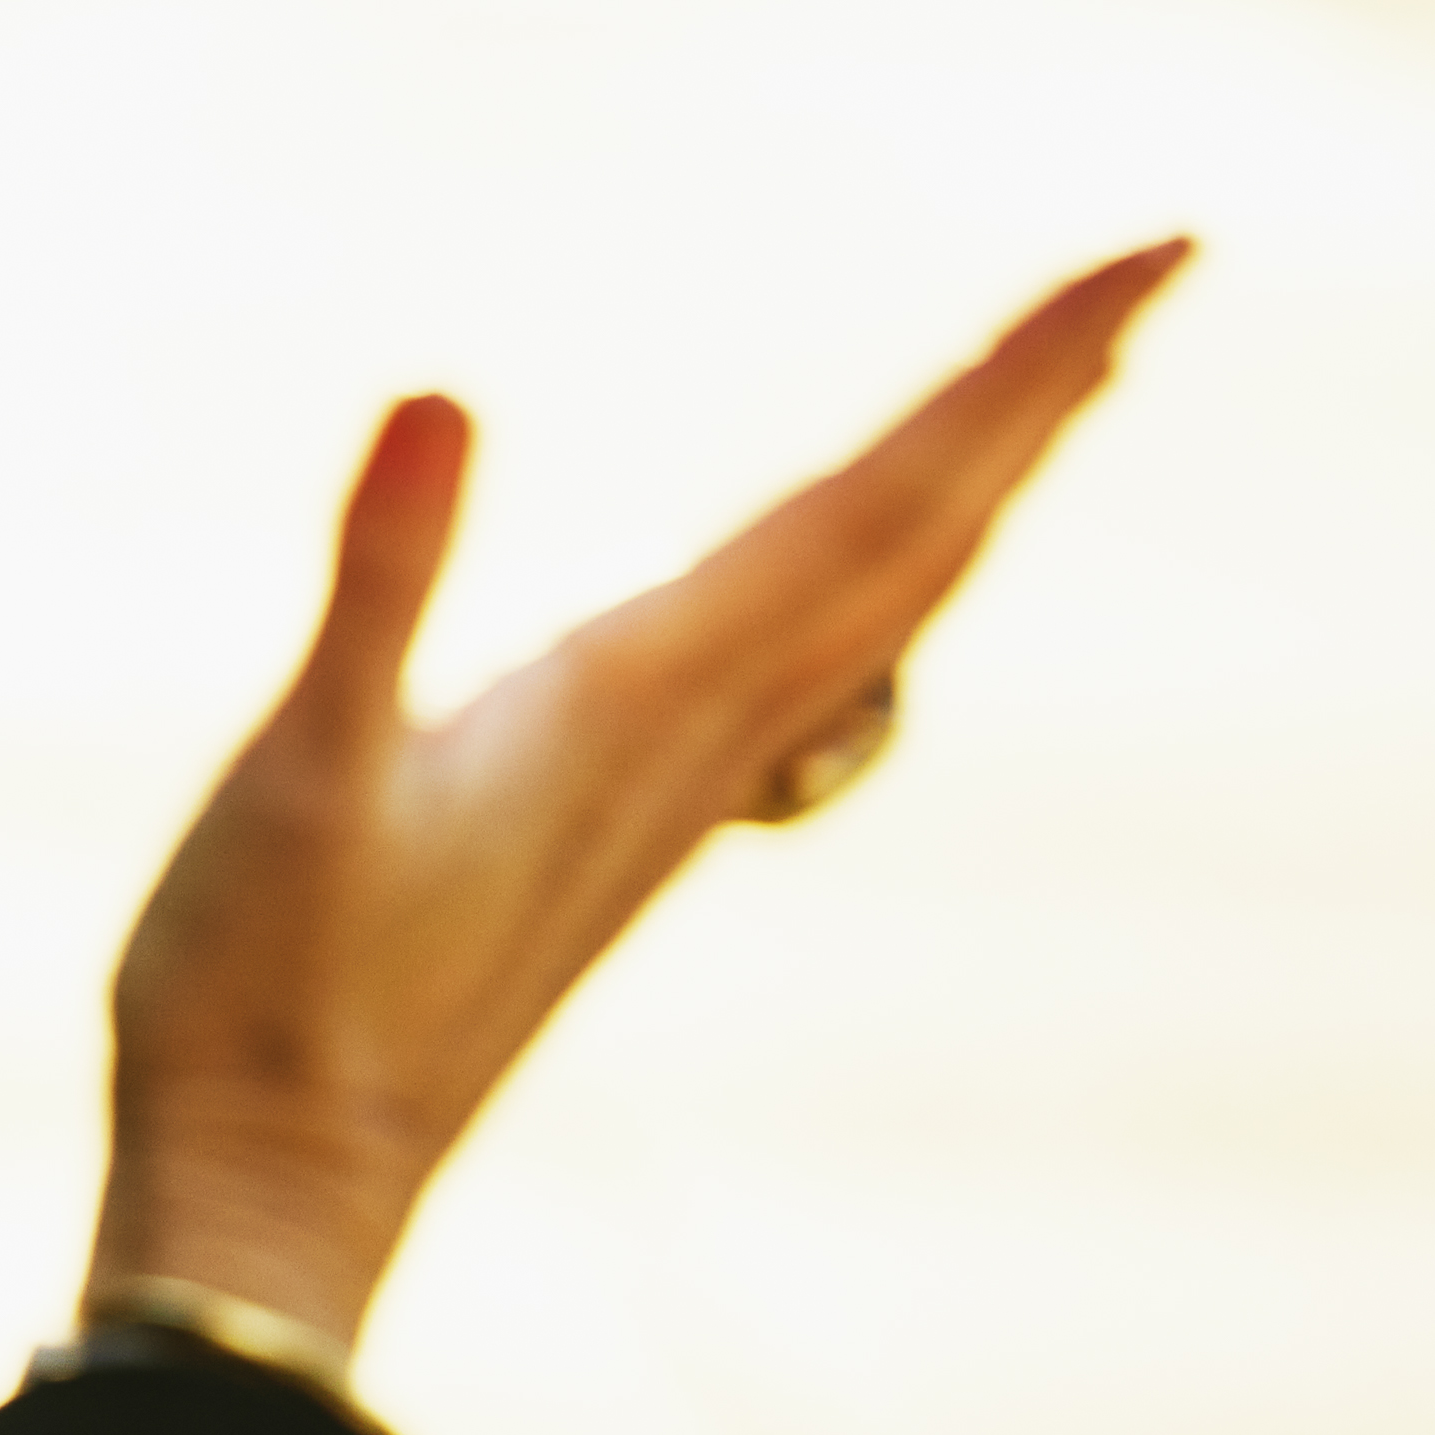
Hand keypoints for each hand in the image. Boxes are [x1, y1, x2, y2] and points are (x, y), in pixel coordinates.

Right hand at [80, 238, 1191, 1347]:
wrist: (274, 1177)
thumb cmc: (271, 984)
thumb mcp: (300, 766)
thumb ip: (376, 580)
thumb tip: (439, 395)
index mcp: (649, 693)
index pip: (880, 505)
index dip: (1016, 378)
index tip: (1151, 258)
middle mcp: (698, 733)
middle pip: (920, 542)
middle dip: (1040, 398)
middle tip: (1163, 266)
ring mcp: (672, 784)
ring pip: (881, 607)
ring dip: (973, 486)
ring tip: (1051, 392)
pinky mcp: (620, 812)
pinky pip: (805, 665)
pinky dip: (869, 583)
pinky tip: (847, 581)